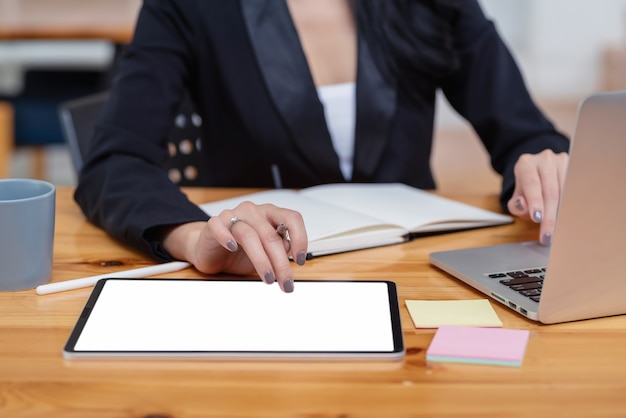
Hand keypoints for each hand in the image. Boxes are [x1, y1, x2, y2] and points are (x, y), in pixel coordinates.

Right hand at [161, 201, 307, 292]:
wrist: (210, 250)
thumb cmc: (239, 250)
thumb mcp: (265, 252)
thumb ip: (279, 247)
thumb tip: (289, 248)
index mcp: (270, 214)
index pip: (292, 218)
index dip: (300, 239)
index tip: (300, 260)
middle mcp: (253, 211)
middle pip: (271, 235)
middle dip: (281, 262)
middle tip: (285, 282)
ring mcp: (233, 215)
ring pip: (250, 235)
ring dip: (261, 260)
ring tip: (268, 278)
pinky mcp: (214, 223)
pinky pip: (220, 228)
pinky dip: (227, 238)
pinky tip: (232, 248)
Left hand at [507, 150, 567, 245]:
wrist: (538, 171)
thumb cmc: (527, 188)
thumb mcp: (516, 196)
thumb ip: (515, 205)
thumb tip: (523, 206)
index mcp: (526, 164)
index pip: (531, 184)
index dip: (535, 202)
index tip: (538, 219)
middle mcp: (545, 159)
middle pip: (550, 190)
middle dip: (550, 216)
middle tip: (548, 235)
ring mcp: (562, 161)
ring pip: (566, 190)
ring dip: (563, 212)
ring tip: (560, 229)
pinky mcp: (575, 166)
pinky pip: (576, 188)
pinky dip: (573, 205)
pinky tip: (571, 218)